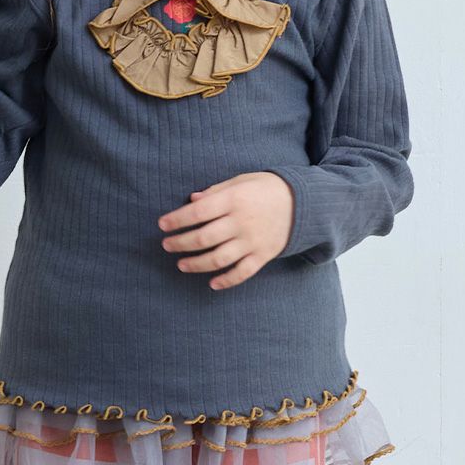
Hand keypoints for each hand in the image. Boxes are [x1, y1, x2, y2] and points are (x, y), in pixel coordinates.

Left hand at [158, 172, 295, 290]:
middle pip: (203, 238)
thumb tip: (192, 200)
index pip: (197, 212)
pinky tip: (212, 283)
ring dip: (196, 264)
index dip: (177, 220)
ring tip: (181, 264)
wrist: (302, 202)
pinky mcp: (262, 255)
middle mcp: (241, 222)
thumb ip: (215, 191)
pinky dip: (226, 280)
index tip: (162, 225)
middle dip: (180, 243)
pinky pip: (242, 273)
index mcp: (233, 200)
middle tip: (166, 245)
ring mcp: (252, 241)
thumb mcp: (240, 180)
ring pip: (218, 259)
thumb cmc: (265, 187)